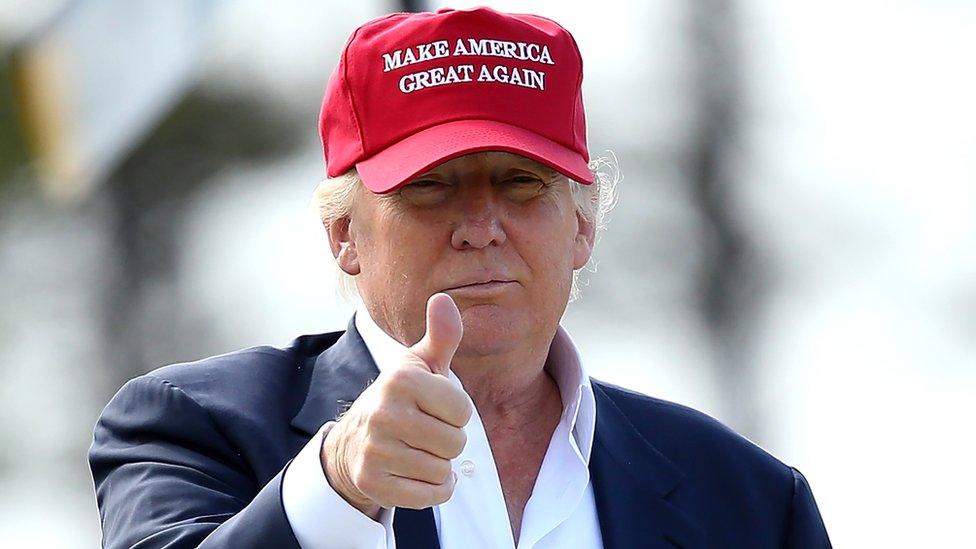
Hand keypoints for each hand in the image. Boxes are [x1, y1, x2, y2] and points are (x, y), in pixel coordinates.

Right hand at [320, 293, 471, 518]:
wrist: (355, 441)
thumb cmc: (401, 398)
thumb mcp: (421, 364)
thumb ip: (442, 335)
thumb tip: (444, 298)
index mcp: (401, 379)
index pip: (463, 411)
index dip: (456, 413)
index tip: (434, 408)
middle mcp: (384, 412)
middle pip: (456, 443)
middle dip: (449, 441)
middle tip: (425, 431)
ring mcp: (375, 450)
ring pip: (443, 470)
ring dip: (439, 465)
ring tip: (417, 450)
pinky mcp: (373, 483)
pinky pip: (431, 496)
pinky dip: (433, 490)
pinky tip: (416, 474)